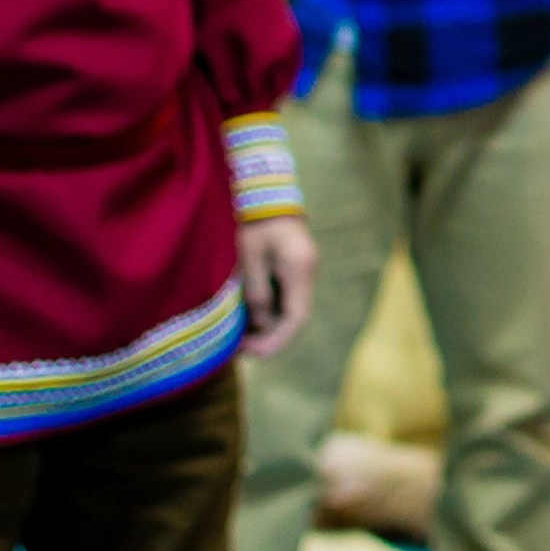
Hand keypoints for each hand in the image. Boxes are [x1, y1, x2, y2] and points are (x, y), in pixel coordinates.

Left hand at [238, 215, 317, 358]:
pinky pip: (286, 299)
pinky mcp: (296, 271)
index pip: (296, 317)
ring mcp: (305, 273)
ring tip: (241, 338)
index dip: (277, 340)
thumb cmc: (256, 225)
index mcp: (299, 271)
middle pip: (296, 318)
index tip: (253, 352)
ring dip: (270, 328)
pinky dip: (270, 314)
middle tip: (243, 350)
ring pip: (291, 311)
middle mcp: (308, 275)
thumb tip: (261, 324)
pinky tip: (250, 319)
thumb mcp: (250, 258)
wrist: (269, 198)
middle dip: (272, 338)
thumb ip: (256, 292)